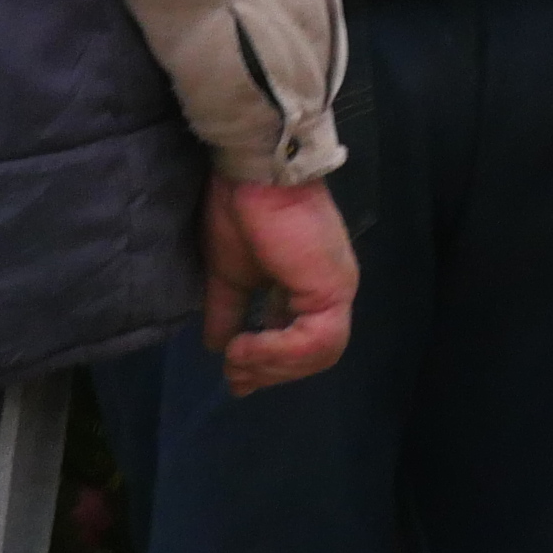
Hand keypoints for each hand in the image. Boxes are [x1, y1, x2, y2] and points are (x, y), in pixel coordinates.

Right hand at [203, 178, 359, 395]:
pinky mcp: (332, 289)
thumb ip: (227, 309)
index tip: (235, 376)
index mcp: (310, 284)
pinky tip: (246, 345)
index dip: (270, 361)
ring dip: (273, 365)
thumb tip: (216, 346)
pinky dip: (279, 351)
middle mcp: (330, 290)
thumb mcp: (227, 272)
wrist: (251, 173)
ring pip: (319, 354)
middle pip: (313, 354)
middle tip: (236, 379)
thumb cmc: (240, 209)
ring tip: (237, 361)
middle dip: (272, 371)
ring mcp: (336, 289)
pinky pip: (313, 340)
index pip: (300, 339)